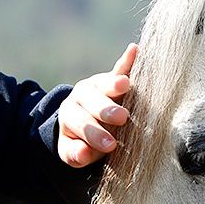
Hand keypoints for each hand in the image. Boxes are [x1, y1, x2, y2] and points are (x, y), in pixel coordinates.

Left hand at [59, 43, 136, 167]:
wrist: (85, 122)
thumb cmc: (82, 141)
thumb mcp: (73, 152)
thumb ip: (75, 154)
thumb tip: (83, 154)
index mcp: (70, 114)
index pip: (81, 123)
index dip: (95, 134)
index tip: (111, 145)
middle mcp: (82, 95)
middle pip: (92, 101)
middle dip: (106, 109)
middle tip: (121, 118)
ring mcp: (98, 84)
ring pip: (105, 83)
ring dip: (114, 83)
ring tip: (125, 85)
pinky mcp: (114, 77)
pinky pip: (120, 66)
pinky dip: (128, 59)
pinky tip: (134, 49)